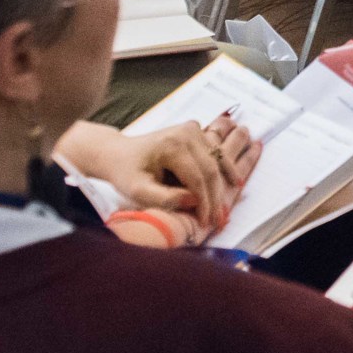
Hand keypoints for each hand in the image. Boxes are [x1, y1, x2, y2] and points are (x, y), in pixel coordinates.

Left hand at [61, 119, 256, 233]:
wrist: (117, 152)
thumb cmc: (125, 172)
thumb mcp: (137, 190)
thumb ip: (164, 198)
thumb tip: (194, 201)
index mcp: (172, 144)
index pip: (197, 178)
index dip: (204, 203)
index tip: (205, 223)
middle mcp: (187, 132)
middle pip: (210, 170)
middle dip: (216, 198)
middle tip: (218, 221)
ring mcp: (193, 129)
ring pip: (217, 161)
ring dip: (223, 185)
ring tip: (225, 209)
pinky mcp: (196, 131)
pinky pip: (215, 153)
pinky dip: (223, 170)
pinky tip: (234, 182)